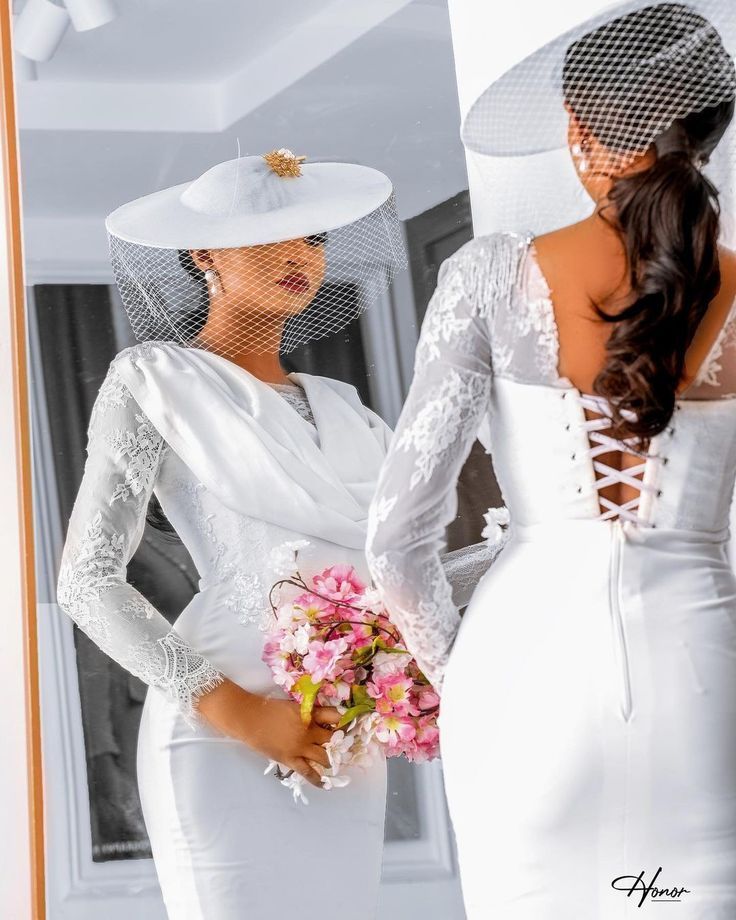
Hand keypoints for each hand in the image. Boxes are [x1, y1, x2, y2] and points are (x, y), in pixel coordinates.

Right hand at [196, 678, 340, 786]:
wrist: (249, 719)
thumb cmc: (268, 709)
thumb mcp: (293, 706)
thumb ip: (308, 713)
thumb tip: (322, 720)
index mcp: (309, 714)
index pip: (334, 716)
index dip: (345, 720)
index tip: (351, 723)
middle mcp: (308, 731)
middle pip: (332, 738)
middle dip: (340, 742)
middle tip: (345, 744)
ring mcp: (300, 747)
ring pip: (325, 757)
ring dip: (332, 758)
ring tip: (335, 760)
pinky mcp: (290, 760)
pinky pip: (308, 772)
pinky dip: (318, 779)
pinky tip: (325, 783)